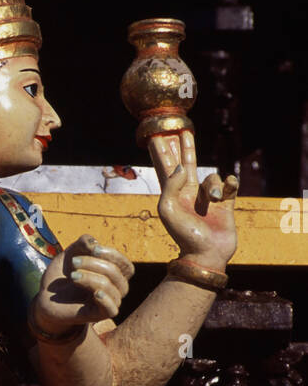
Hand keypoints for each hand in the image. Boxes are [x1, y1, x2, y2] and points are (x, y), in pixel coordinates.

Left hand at [33, 234, 133, 334]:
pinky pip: (112, 309)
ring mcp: (109, 303)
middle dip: (94, 264)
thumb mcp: (70, 254)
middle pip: (117, 274)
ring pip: (111, 289)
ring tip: (72, 276)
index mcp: (114, 274)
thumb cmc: (62, 276)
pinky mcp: (99, 315)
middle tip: (73, 262)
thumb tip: (95, 244)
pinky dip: (105, 299)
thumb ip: (83, 243)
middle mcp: (115, 289)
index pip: (125, 265)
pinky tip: (95, 293)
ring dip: (91, 278)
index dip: (112, 254)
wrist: (46, 297)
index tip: (93, 249)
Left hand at [149, 129, 237, 269]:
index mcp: (173, 194)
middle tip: (184, 132)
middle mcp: (190, 194)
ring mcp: (208, 199)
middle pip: (187, 164)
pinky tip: (229, 185)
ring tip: (213, 199)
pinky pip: (230, 185)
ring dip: (213, 185)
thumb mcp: (168, 209)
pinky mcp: (226, 205)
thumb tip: (179, 167)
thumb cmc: (184, 234)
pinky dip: (230, 183)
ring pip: (212, 177)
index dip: (162, 153)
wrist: (206, 254)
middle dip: (185, 149)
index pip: (165, 168)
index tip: (156, 137)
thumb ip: (171, 184)